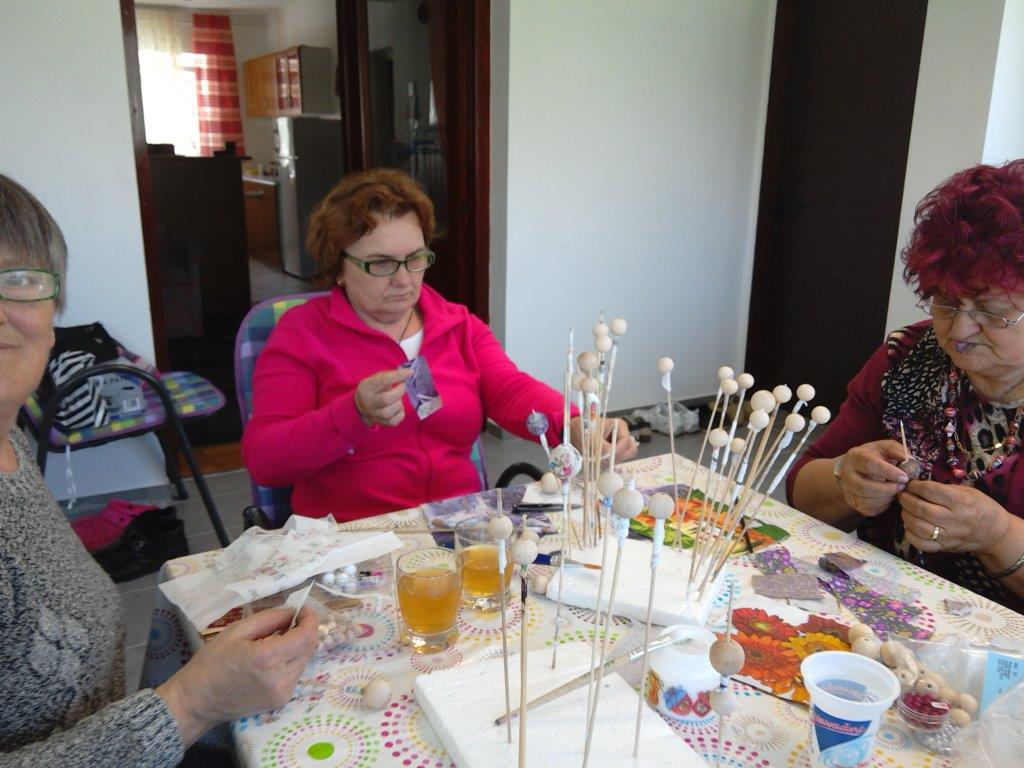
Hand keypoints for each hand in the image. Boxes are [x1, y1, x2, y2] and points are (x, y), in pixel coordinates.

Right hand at [157, 606, 318, 745]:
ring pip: (304, 662)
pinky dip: (291, 662)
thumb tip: (293, 613)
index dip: (310, 619)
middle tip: (290, 622)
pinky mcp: (280, 702)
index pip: (306, 636)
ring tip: (278, 640)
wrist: (196, 702)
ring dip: (298, 647)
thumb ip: (270, 619)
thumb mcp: (237, 631)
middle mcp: (281, 678)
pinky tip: (274, 659)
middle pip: (309, 648)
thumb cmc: (211, 662)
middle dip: (305, 631)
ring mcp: (282, 693)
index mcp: (268, 658)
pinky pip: (295, 675)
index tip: (304, 609)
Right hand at [354, 368, 411, 426]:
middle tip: (403, 386)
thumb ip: (390, 376)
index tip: (410, 372)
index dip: (398, 376)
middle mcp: (368, 402)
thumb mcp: (376, 379)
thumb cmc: (373, 389)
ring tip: (398, 398)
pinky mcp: (381, 423)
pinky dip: (400, 414)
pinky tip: (398, 408)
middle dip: (399, 391)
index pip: (382, 380)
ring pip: (389, 412)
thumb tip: (408, 373)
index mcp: (366, 388)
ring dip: (399, 404)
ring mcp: (374, 414)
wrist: (362, 404)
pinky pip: (394, 421)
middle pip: (386, 399)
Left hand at [569, 416, 638, 465]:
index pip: (626, 441)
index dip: (619, 450)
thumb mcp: (591, 435)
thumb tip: (609, 453)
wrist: (576, 433)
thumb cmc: (585, 428)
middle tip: (605, 460)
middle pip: (630, 450)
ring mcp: (619, 447)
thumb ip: (601, 444)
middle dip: (619, 457)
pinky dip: (608, 465)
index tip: (608, 456)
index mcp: (620, 427)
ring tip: (597, 460)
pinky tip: (598, 463)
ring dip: (612, 462)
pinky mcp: (614, 455)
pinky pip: (616, 463)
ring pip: (623, 458)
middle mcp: (622, 437)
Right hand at [837, 440, 908, 516]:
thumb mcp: (885, 447)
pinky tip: (888, 498)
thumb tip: (910, 461)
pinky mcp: (852, 502)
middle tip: (902, 487)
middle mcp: (847, 474)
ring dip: (886, 499)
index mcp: (855, 456)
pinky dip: (882, 506)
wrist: (857, 468)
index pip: (870, 465)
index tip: (905, 477)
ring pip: (865, 501)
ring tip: (896, 492)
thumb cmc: (875, 456)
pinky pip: (868, 510)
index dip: (889, 472)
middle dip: (888, 490)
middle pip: (864, 487)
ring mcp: (848, 489)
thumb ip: (898, 451)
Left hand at [899, 480, 1010, 553]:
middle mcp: (953, 519)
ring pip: (918, 527)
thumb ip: (944, 489)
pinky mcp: (945, 547)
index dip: (915, 486)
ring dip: (905, 516)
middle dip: (906, 499)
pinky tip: (909, 526)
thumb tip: (918, 486)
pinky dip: (910, 535)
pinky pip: (922, 544)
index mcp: (960, 501)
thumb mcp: (967, 491)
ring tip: (905, 509)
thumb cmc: (980, 507)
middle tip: (902, 495)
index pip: (930, 491)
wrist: (995, 533)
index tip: (910, 484)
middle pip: (921, 509)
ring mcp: (949, 536)